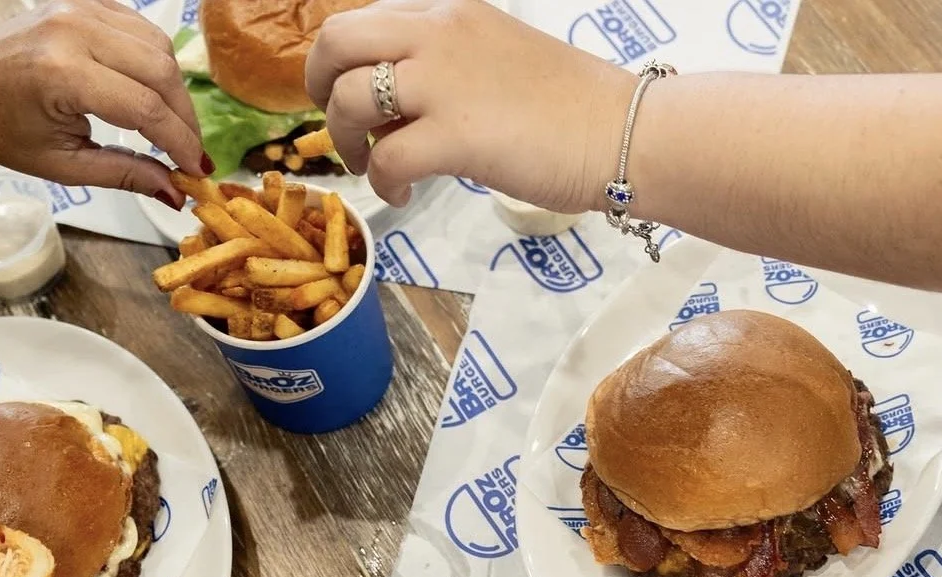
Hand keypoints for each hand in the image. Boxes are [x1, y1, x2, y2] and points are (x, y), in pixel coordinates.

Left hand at [0, 0, 205, 205]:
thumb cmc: (1, 129)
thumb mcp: (64, 166)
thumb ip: (125, 175)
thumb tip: (176, 193)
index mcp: (64, 75)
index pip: (147, 108)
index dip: (181, 144)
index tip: (197, 173)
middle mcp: (75, 31)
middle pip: (162, 71)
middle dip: (185, 119)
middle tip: (189, 154)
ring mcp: (79, 9)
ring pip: (158, 46)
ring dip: (175, 91)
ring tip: (171, 126)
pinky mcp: (83, 2)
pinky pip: (140, 28)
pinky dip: (157, 61)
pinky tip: (152, 91)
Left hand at [306, 0, 634, 210]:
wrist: (620, 131)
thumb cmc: (576, 108)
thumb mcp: (500, 60)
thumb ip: (453, 69)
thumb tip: (415, 106)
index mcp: (449, 16)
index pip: (367, 20)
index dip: (346, 61)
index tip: (355, 96)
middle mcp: (437, 36)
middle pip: (337, 42)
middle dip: (321, 88)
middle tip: (340, 125)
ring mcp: (442, 84)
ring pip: (349, 98)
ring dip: (346, 139)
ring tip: (371, 167)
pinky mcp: (454, 136)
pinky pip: (386, 158)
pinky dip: (382, 182)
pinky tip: (401, 194)